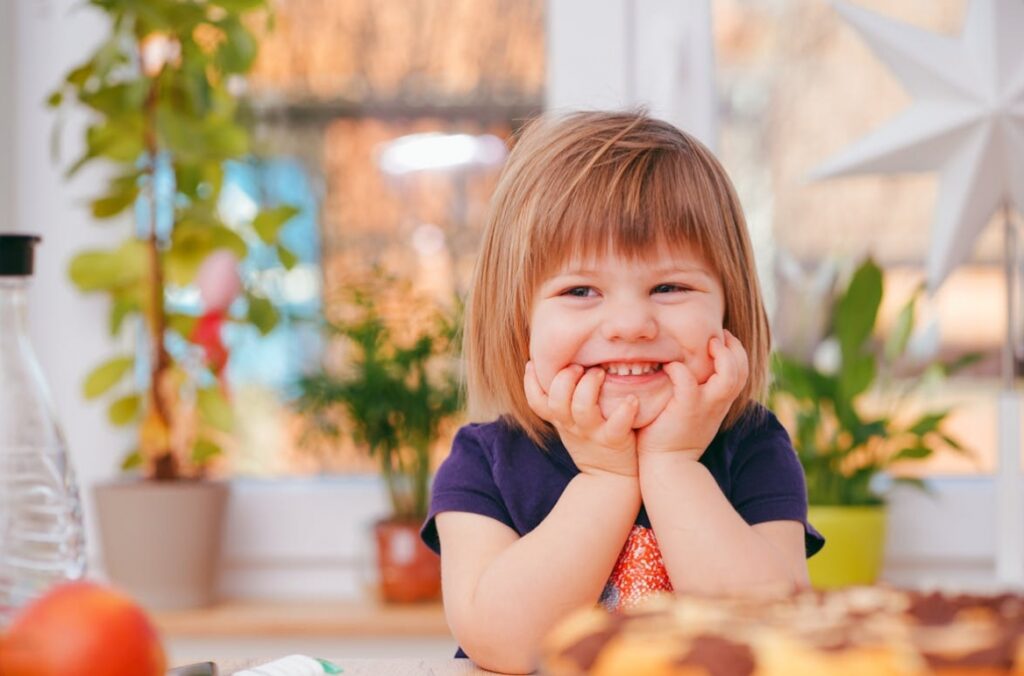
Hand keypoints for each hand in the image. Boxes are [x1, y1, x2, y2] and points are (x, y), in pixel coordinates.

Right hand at [524, 361, 639, 477]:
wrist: (610, 479)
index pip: (536, 401)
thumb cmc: (591, 441)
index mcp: (560, 419)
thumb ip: (563, 400)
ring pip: (582, 408)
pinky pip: (617, 425)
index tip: (533, 363)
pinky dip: (624, 410)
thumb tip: (557, 365)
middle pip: (557, 400)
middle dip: (565, 378)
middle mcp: (572, 425)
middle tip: (579, 366)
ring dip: (590, 386)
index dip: (530, 382)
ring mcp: (592, 433)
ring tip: (601, 373)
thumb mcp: (569, 423)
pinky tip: (632, 399)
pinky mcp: (614, 440)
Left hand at [636, 330, 748, 460]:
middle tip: (718, 335)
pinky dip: (680, 370)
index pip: (741, 371)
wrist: (667, 466)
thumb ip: (697, 393)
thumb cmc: (673, 437)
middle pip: (742, 370)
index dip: (736, 352)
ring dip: (721, 355)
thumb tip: (687, 370)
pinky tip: (669, 367)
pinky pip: (687, 381)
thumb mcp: (693, 413)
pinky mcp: (686, 409)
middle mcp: (718, 403)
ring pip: (729, 376)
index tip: (721, 339)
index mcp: (720, 402)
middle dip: (734, 348)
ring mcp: (705, 406)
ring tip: (707, 344)